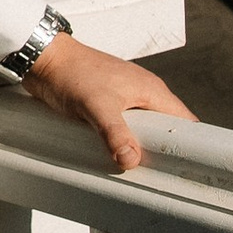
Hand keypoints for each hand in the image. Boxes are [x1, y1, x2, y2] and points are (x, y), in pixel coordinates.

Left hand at [19, 32, 194, 172]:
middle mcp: (143, 93)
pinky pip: (125, 126)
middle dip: (163, 150)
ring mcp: (125, 97)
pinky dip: (123, 139)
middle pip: (165, 128)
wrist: (43, 57)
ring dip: (140, 145)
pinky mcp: (108, 103)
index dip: (189, 144)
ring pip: (144, 128)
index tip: (185, 169)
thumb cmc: (72, 73)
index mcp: (151, 90)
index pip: (184, 121)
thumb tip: (131, 159)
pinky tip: (114, 154)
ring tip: (135, 169)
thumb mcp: (96, 106)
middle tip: (156, 175)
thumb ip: (115, 133)